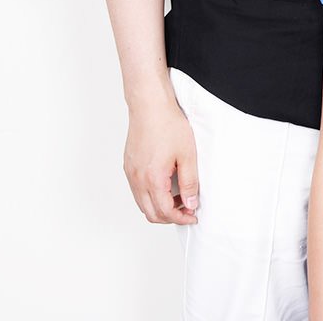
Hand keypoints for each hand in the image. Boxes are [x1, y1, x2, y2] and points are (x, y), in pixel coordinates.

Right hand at [124, 99, 198, 224]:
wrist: (150, 105)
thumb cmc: (168, 124)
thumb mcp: (188, 155)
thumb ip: (190, 183)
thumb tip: (191, 203)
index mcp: (152, 179)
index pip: (165, 212)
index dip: (181, 218)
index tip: (193, 215)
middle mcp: (137, 179)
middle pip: (150, 213)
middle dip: (170, 217)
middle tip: (187, 210)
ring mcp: (130, 173)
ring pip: (142, 203)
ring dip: (159, 207)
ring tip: (179, 197)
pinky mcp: (128, 166)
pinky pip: (137, 191)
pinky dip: (151, 196)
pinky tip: (166, 185)